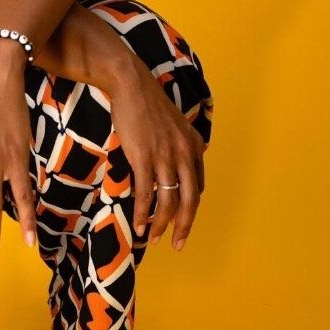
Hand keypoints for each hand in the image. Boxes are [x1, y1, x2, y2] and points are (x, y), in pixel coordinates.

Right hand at [108, 54, 205, 250]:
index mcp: (193, 146)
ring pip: (168, 202)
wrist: (131, 85)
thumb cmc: (148, 103)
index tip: (183, 223)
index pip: (197, 187)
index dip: (191, 210)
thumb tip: (181, 163)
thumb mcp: (175, 124)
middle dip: (184, 227)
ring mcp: (165, 157)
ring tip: (151, 238)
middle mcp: (185, 154)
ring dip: (160, 224)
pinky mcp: (144, 157)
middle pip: (190, 201)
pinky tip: (137, 224)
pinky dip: (142, 213)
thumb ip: (181, 144)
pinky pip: (146, 194)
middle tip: (178, 245)